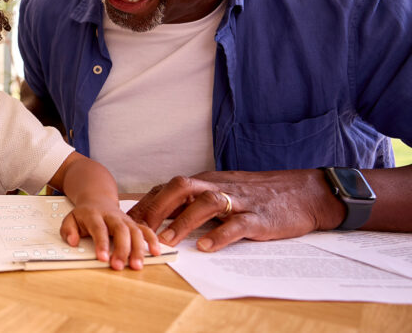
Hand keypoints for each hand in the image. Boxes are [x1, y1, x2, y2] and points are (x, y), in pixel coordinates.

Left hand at [61, 200, 159, 269]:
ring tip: (137, 265)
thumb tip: (72, 241)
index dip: (101, 243)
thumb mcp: (70, 219)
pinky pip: (145, 229)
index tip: (102, 258)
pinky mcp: (134, 223)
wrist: (97, 199)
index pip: (99, 228)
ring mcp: (125, 219)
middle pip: (120, 230)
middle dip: (121, 249)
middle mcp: (112, 216)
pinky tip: (156, 252)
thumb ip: (68, 230)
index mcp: (94, 214)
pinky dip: (152, 240)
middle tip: (119, 266)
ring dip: (138, 249)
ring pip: (135, 231)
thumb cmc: (85, 214)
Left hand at [127, 170, 344, 251]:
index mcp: (207, 182)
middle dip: (157, 208)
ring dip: (184, 221)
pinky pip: (238, 224)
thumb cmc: (259, 195)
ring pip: (206, 204)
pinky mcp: (259, 217)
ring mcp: (239, 201)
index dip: (146, 204)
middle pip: (181, 187)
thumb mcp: (223, 192)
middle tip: (139, 230)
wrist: (304, 192)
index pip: (169, 188)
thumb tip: (162, 212)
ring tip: (168, 241)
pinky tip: (206, 247)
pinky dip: (220, 234)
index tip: (125, 221)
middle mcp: (219, 187)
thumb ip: (195, 200)